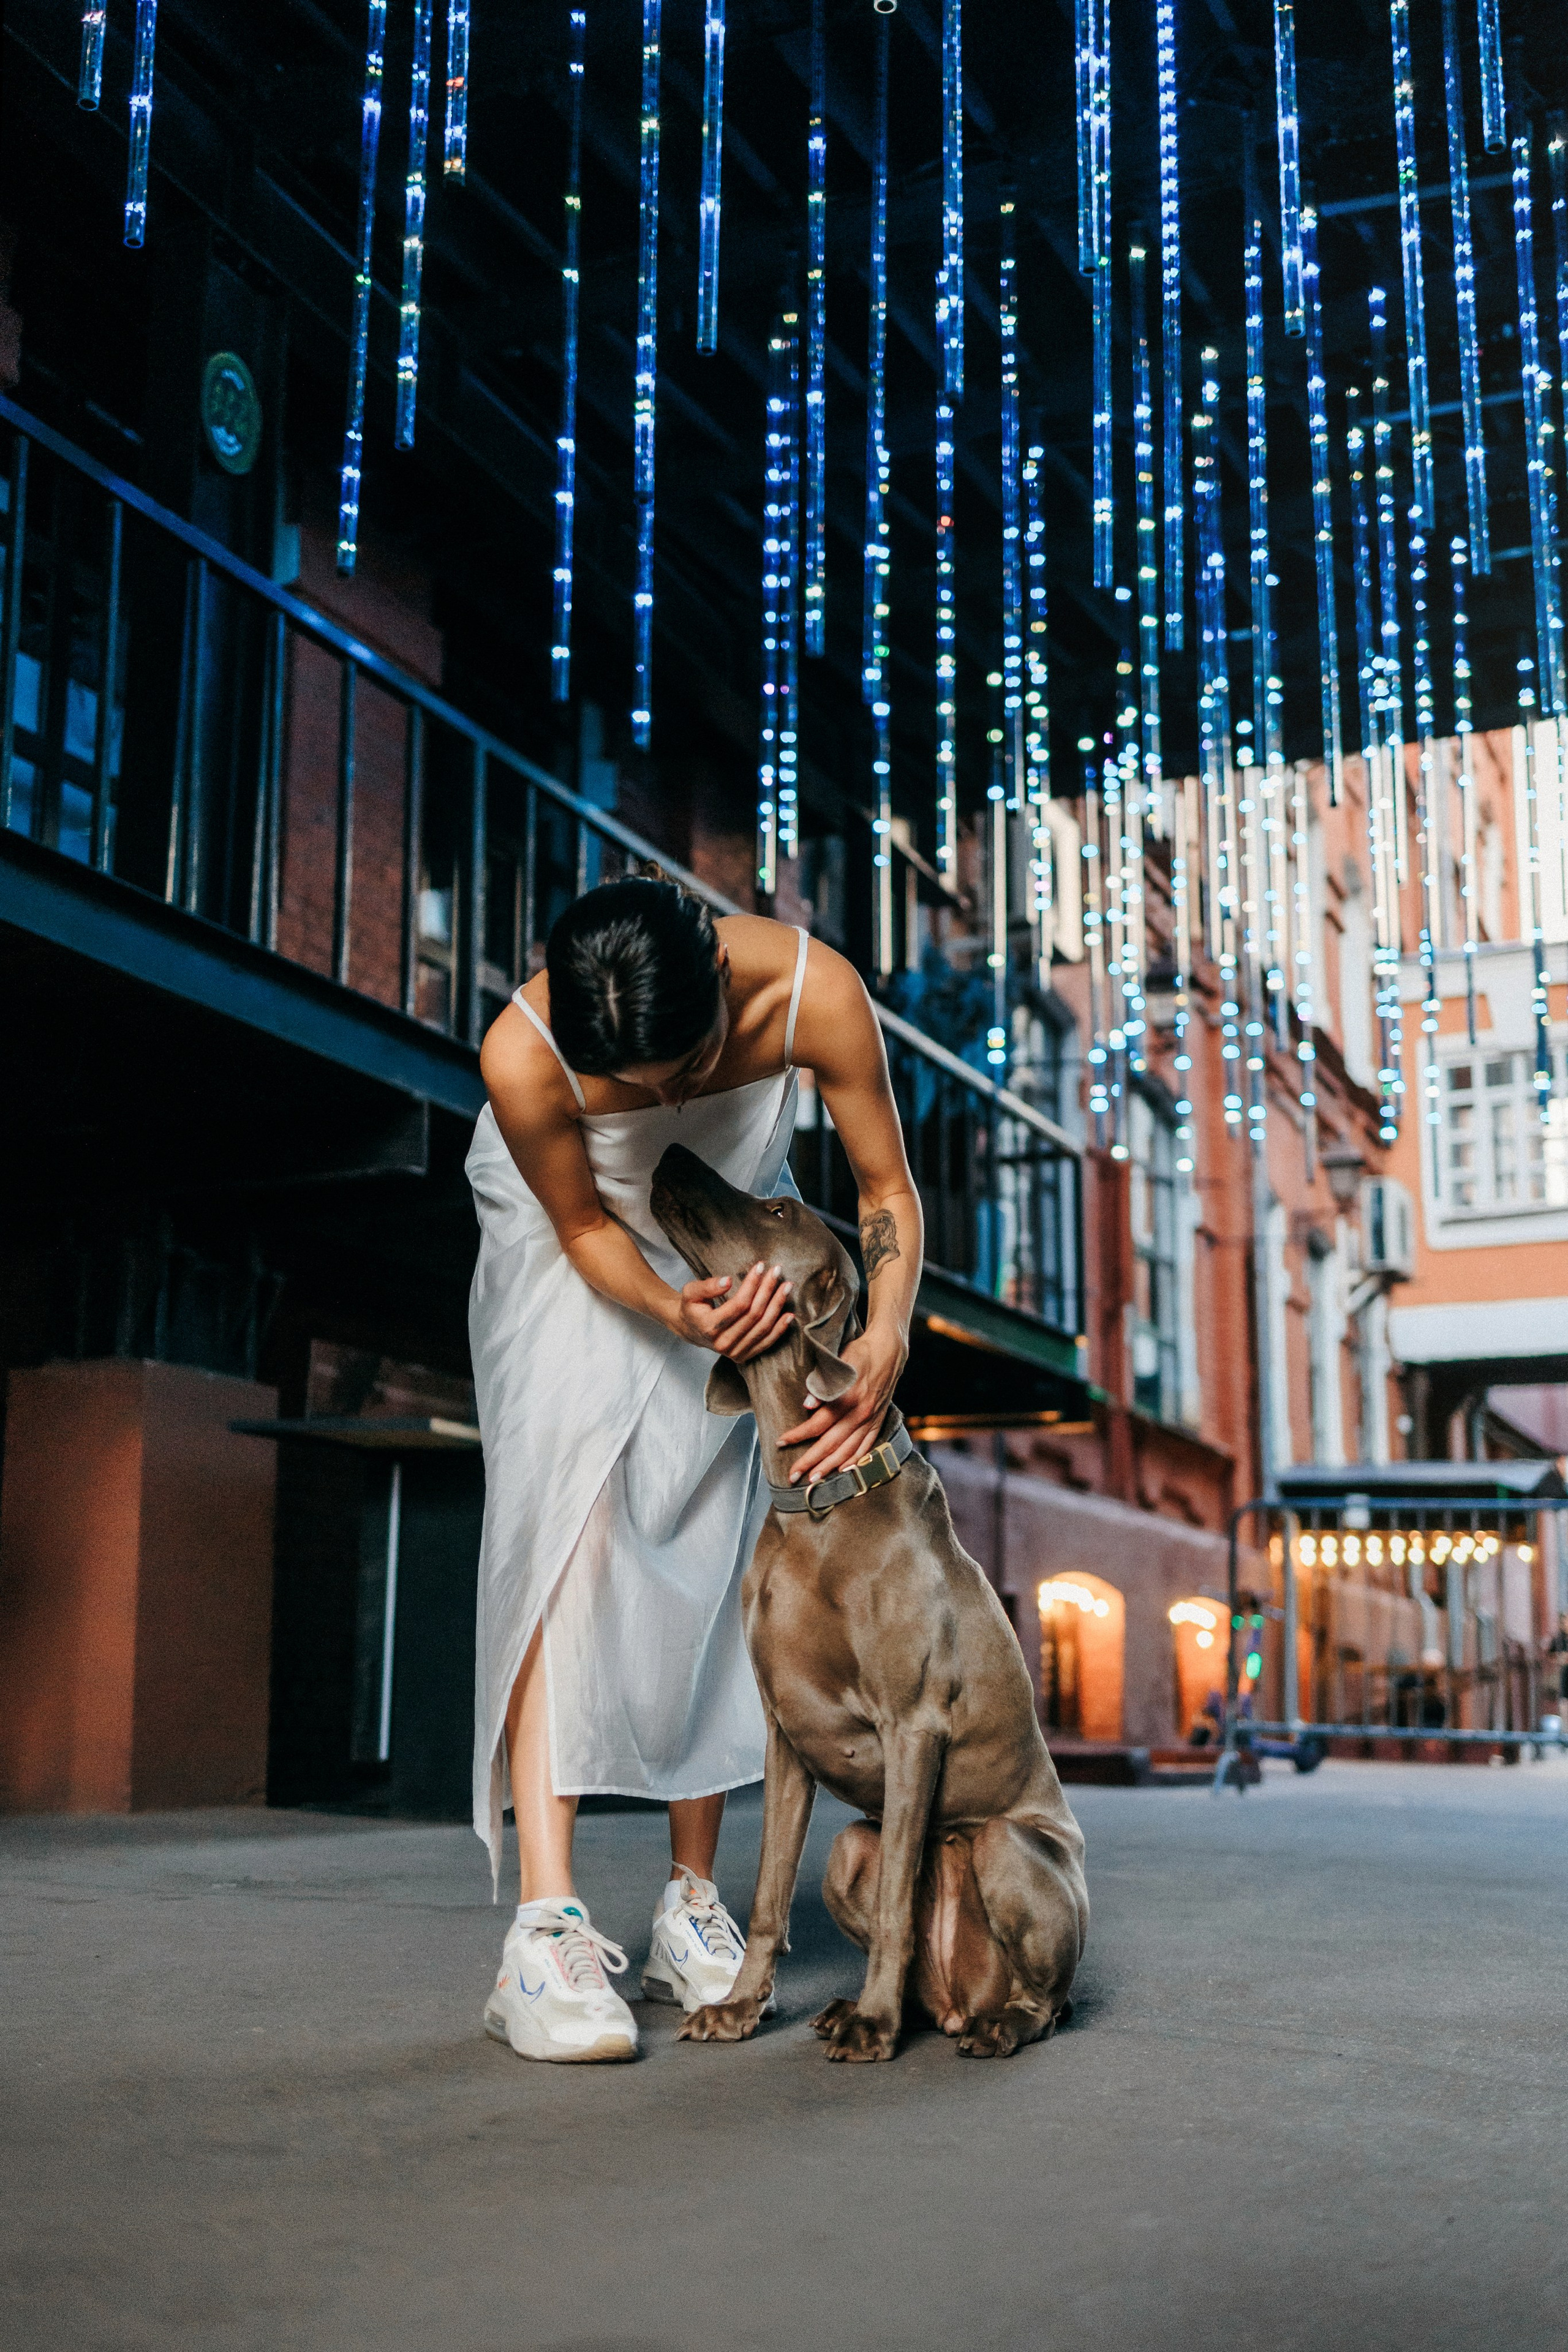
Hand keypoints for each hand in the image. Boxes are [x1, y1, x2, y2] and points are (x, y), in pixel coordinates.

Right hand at [672, 1261, 795, 1364]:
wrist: (690, 1330)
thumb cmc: (692, 1307)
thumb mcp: (691, 1292)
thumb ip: (707, 1286)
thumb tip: (728, 1280)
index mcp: (709, 1326)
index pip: (739, 1304)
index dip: (752, 1284)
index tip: (761, 1266)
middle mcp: (722, 1343)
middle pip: (754, 1314)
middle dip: (768, 1290)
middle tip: (778, 1271)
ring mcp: (734, 1353)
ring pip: (762, 1327)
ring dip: (778, 1306)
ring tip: (787, 1287)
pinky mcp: (743, 1357)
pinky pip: (766, 1343)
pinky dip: (780, 1329)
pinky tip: (789, 1315)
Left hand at [776, 1327, 903, 1487]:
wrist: (889, 1349)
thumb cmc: (859, 1353)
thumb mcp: (838, 1363)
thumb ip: (823, 1385)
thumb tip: (807, 1405)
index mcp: (848, 1398)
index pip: (818, 1424)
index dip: (798, 1435)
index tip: (780, 1442)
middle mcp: (861, 1413)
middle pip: (831, 1444)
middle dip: (809, 1461)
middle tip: (792, 1475)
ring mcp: (871, 1419)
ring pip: (848, 1450)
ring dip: (829, 1467)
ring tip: (813, 1480)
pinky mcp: (879, 1421)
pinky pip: (867, 1447)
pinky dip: (855, 1461)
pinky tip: (844, 1471)